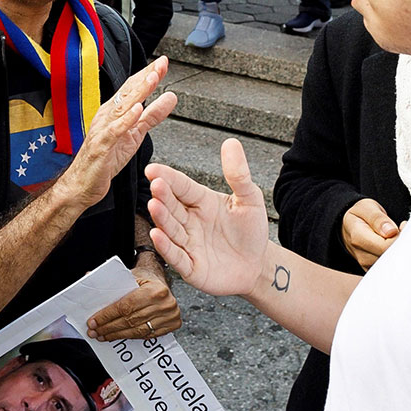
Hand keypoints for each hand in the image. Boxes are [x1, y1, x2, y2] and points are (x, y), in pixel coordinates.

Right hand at [55, 57, 176, 209]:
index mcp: (114, 112)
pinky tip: (137, 110)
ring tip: (152, 79)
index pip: (132, 88)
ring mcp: (102, 130)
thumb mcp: (135, 135)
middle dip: (145, 76)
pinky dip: (125, 120)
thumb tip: (170, 97)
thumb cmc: (104, 160)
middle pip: (128, 92)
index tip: (163, 62)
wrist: (81, 185)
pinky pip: (114, 131)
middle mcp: (107, 116)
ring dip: (138, 92)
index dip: (148, 73)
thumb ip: (152, 116)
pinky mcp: (100, 147)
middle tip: (161, 64)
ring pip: (122, 107)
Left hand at [87, 257, 181, 339]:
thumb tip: (89, 278)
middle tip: (94, 331)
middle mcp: (165, 304)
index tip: (93, 321)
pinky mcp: (172, 325)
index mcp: (154, 289)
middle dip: (109, 327)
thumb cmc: (146, 279)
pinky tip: (119, 336)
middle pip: (130, 320)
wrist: (163, 283)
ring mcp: (170, 316)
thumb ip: (112, 280)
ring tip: (103, 335)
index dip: (107, 315)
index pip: (125, 306)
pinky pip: (147, 335)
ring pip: (137, 331)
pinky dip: (130, 337)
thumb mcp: (131, 275)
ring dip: (117, 335)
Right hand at [145, 137, 270, 298]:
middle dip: (163, 196)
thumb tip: (231, 143)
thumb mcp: (249, 199)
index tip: (153, 169)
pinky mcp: (191, 267)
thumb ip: (238, 174)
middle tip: (156, 185)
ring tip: (155, 206)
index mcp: (202, 202)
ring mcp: (189, 244)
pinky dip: (166, 247)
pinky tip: (157, 235)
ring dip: (161, 218)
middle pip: (172, 207)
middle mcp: (191, 222)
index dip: (168, 177)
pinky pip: (176, 257)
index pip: (182, 187)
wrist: (257, 265)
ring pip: (171, 230)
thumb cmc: (250, 232)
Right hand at [340, 198, 399, 270]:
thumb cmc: (359, 216)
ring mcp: (368, 265)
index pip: (385, 247)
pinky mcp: (374, 269)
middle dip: (402, 244)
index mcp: (358, 238)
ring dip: (400, 251)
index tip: (403, 226)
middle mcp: (362, 256)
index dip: (399, 237)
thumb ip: (378, 219)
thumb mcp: (366, 208)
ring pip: (393, 264)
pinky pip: (391, 267)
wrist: (348, 227)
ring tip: (396, 237)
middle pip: (391, 258)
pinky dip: (397, 257)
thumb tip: (391, 231)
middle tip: (402, 231)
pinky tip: (393, 246)